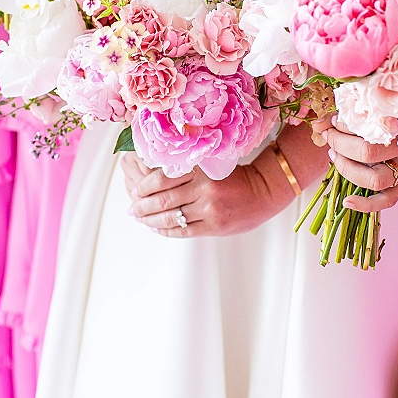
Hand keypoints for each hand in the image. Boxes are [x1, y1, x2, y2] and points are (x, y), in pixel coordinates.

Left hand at [122, 152, 283, 237]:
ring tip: (140, 219)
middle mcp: (204, 190)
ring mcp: (209, 210)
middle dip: (142, 206)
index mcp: (201, 171)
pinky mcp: (214, 226)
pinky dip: (166, 230)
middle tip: (132, 209)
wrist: (265, 191)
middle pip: (163, 199)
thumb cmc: (237, 177)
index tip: (134, 191)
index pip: (162, 178)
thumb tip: (156, 177)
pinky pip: (183, 231)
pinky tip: (156, 228)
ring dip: (150, 220)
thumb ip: (188, 171)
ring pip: (171, 217)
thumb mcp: (212, 165)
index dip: (144, 187)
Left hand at [312, 117, 397, 211]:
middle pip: (367, 152)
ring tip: (335, 157)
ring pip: (375, 179)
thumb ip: (347, 116)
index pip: (366, 126)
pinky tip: (347, 202)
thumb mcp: (378, 109)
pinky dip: (367, 205)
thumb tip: (318, 125)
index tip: (334, 121)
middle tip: (330, 137)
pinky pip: (388, 200)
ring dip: (348, 170)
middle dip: (340, 145)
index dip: (343, 125)